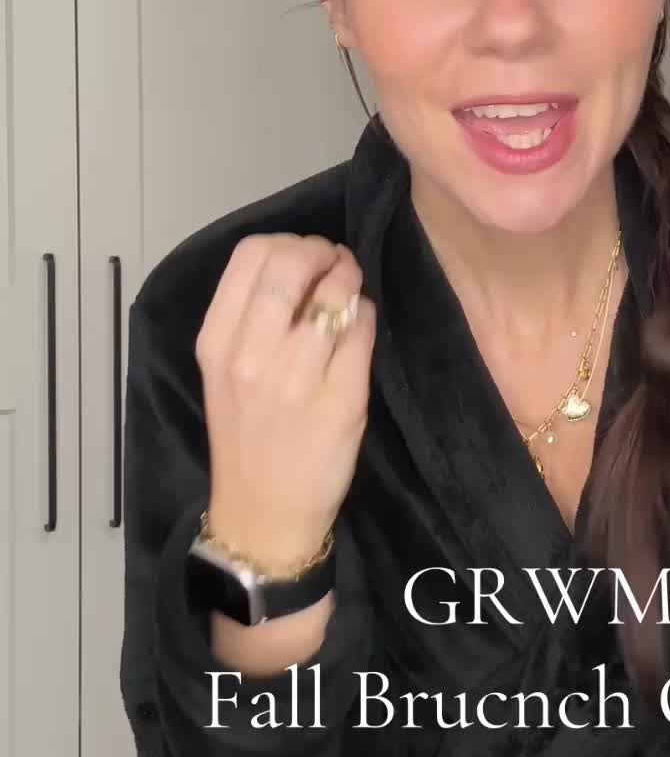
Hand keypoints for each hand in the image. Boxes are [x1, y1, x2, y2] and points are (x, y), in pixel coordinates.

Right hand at [195, 234, 375, 569]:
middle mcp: (252, 355)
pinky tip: (360, 327)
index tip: (305, 257)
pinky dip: (366, 317)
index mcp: (217, 343)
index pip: (251, 255)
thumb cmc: (245, 437)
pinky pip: (362, 332)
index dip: (288, 242)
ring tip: (350, 290)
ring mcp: (298, 378)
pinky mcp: (342, 400)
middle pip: (293, 262)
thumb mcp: (225, 372)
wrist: (262, 513)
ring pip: (335, 294)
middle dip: (323, 252)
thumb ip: (250, 318)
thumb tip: (300, 263)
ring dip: (350, 279)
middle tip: (335, 264)